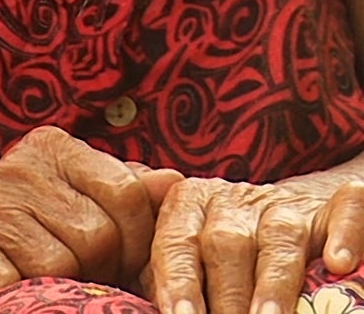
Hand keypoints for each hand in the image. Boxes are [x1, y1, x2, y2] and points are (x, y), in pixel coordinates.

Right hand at [0, 127, 175, 307]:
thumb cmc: (31, 233)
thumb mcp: (83, 204)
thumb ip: (130, 195)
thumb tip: (177, 182)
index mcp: (53, 147)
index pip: (128, 194)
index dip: (137, 242)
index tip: (121, 260)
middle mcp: (15, 164)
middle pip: (98, 234)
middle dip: (97, 268)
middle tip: (77, 272)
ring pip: (59, 265)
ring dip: (58, 286)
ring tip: (42, 278)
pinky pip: (16, 285)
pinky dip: (19, 298)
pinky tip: (11, 286)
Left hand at [146, 174, 363, 313]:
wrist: (288, 209)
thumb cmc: (225, 250)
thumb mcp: (191, 256)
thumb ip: (171, 278)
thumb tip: (159, 311)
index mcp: (188, 206)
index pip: (176, 245)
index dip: (178, 283)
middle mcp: (233, 201)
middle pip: (225, 246)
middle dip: (228, 298)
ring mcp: (285, 205)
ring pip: (278, 240)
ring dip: (274, 285)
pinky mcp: (329, 211)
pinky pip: (342, 211)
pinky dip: (345, 235)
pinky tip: (340, 263)